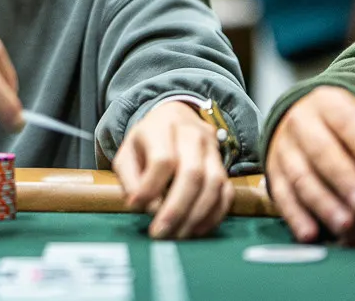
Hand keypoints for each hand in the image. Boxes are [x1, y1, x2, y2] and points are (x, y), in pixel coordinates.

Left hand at [111, 101, 232, 238]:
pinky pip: (226, 192)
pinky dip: (214, 215)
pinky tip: (196, 229)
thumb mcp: (127, 153)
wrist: (174, 119)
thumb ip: (130, 179)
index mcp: (162, 127)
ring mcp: (212, 149)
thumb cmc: (147, 142)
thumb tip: (142, 206)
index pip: (162, 159)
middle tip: (161, 233)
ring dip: (196, 215)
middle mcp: (191, 135)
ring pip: (213, 184)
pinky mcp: (223, 166)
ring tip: (177, 235)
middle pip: (192, 173)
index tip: (136, 207)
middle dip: (176, 209)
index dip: (150, 187)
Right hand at [265, 86, 354, 242]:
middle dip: (343, 178)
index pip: (345, 122)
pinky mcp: (272, 173)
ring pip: (301, 176)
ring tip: (345, 224)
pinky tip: (310, 233)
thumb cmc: (340, 126)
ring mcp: (283, 149)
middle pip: (320, 151)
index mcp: (326, 105)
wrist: (298, 119)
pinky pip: (282, 195)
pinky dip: (295, 216)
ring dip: (323, 202)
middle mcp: (299, 124)